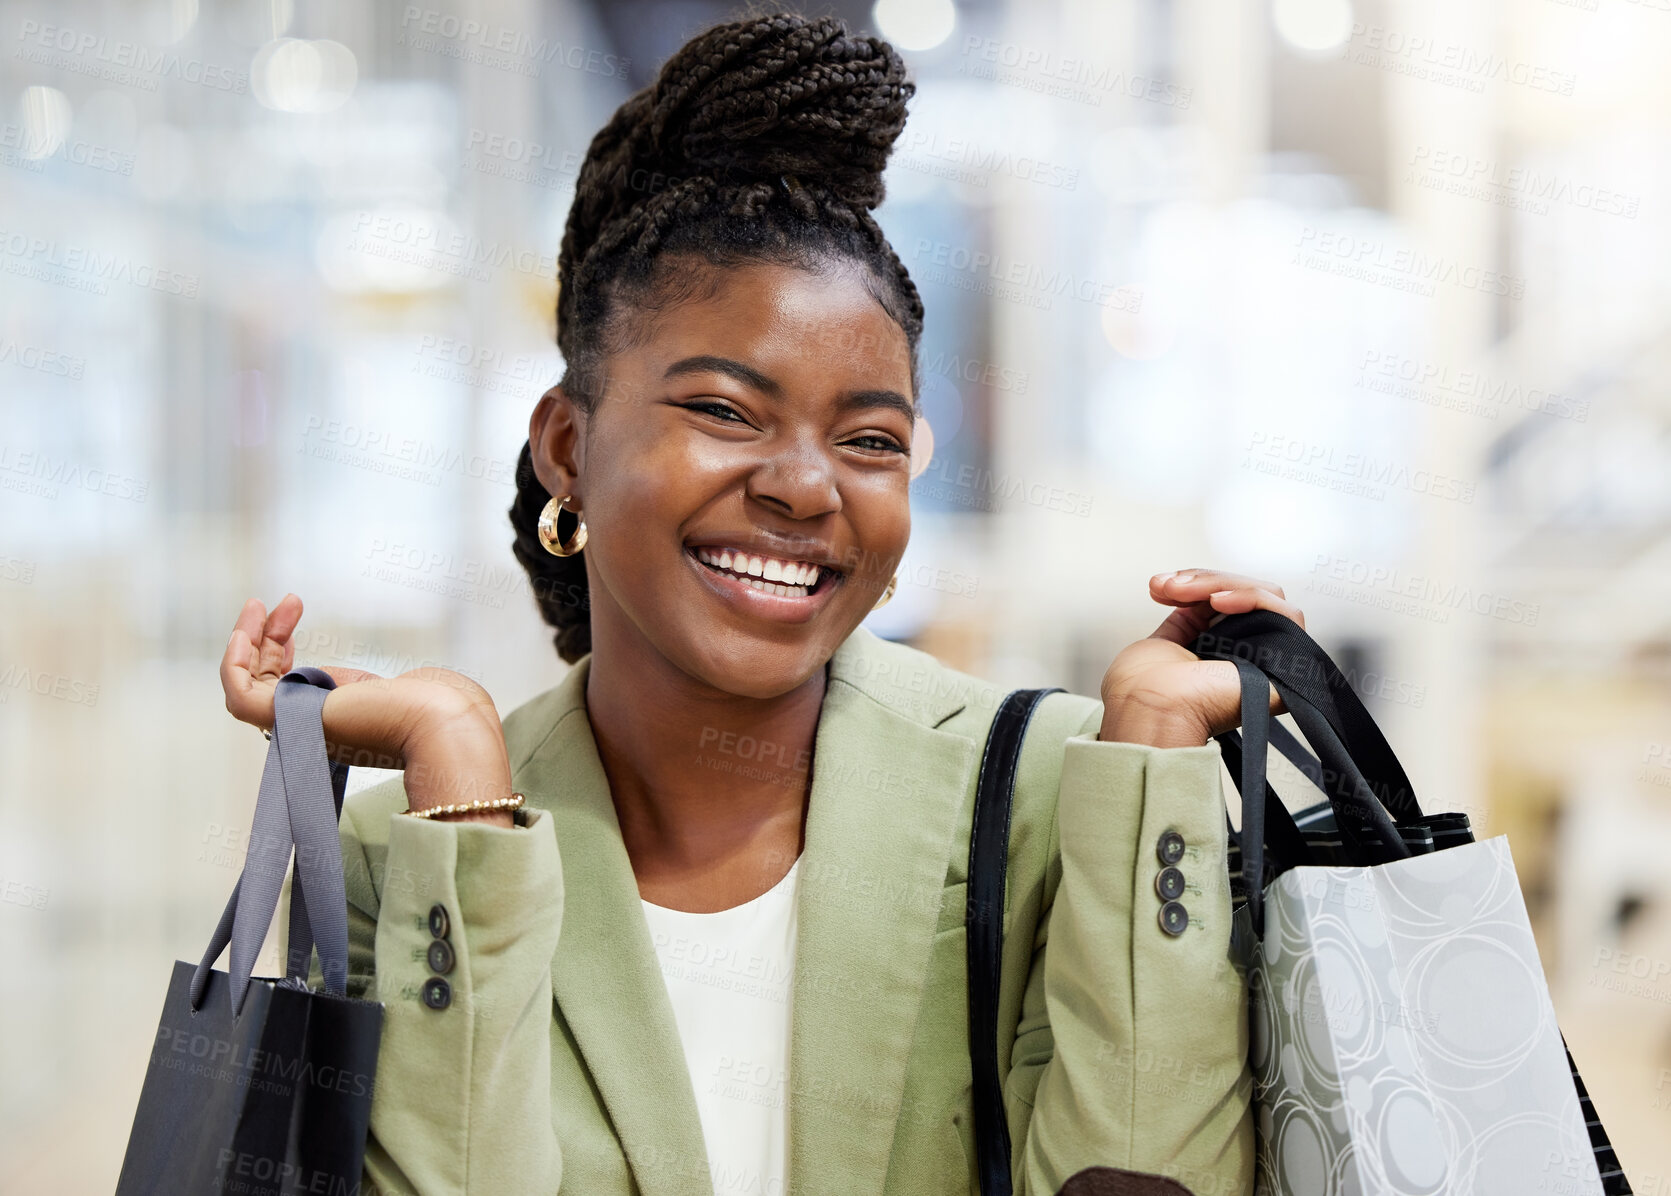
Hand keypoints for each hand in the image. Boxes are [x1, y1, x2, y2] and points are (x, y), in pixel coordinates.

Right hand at [220, 594, 514, 825]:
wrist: (441, 718)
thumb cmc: (429, 704)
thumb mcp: (379, 687)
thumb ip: (352, 687)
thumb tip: (342, 684)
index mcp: (330, 722)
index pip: (285, 689)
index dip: (279, 650)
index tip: (291, 613)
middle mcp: (310, 729)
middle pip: (265, 683)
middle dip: (266, 638)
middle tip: (285, 602)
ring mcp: (299, 727)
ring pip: (246, 687)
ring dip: (244, 643)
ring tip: (256, 605)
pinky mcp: (291, 721)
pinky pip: (240, 697)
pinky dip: (233, 664)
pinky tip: (245, 631)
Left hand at [1098, 570, 1304, 747]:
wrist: (1150, 712)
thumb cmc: (1142, 692)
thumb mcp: (1163, 643)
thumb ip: (1187, 621)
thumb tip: (1193, 596)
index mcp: (1220, 654)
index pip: (1227, 600)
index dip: (1197, 583)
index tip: (1160, 586)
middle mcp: (1247, 656)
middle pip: (1246, 594)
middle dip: (1204, 580)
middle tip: (1169, 587)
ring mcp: (1268, 658)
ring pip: (1267, 596)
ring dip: (1220, 584)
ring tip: (1186, 591)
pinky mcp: (1285, 663)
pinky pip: (1286, 614)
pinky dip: (1250, 597)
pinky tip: (1219, 600)